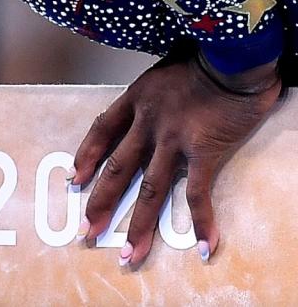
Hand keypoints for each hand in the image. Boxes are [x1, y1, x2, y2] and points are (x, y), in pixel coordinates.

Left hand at [71, 48, 280, 266]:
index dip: (85, 156)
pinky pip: (197, 194)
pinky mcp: (202, 151)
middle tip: (87, 232)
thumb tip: (156, 104)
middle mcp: (147, 122)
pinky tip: (204, 247)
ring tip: (129, 254)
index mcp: (136, 99)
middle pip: (117, 169)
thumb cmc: (204, 56)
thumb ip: (156, 93)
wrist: (233, 54)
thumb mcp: (165, 69)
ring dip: (138, 225)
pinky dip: (201, 222)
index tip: (74, 179)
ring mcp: (172, 139)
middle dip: (100, 203)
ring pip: (149, 190)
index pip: (101, 131)